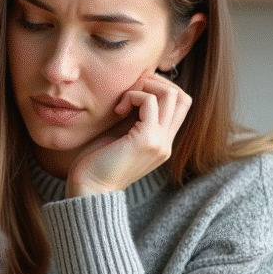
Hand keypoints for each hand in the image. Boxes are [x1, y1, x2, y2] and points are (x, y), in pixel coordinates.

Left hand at [66, 73, 191, 195]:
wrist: (89, 190)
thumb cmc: (96, 163)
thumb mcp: (119, 135)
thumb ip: (132, 117)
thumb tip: (133, 89)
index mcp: (162, 142)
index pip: (180, 105)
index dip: (161, 89)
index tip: (134, 92)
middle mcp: (166, 143)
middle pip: (182, 97)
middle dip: (156, 83)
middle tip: (130, 90)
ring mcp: (160, 142)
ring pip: (172, 95)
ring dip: (145, 86)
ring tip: (122, 100)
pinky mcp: (147, 140)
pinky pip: (150, 101)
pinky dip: (133, 95)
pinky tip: (117, 109)